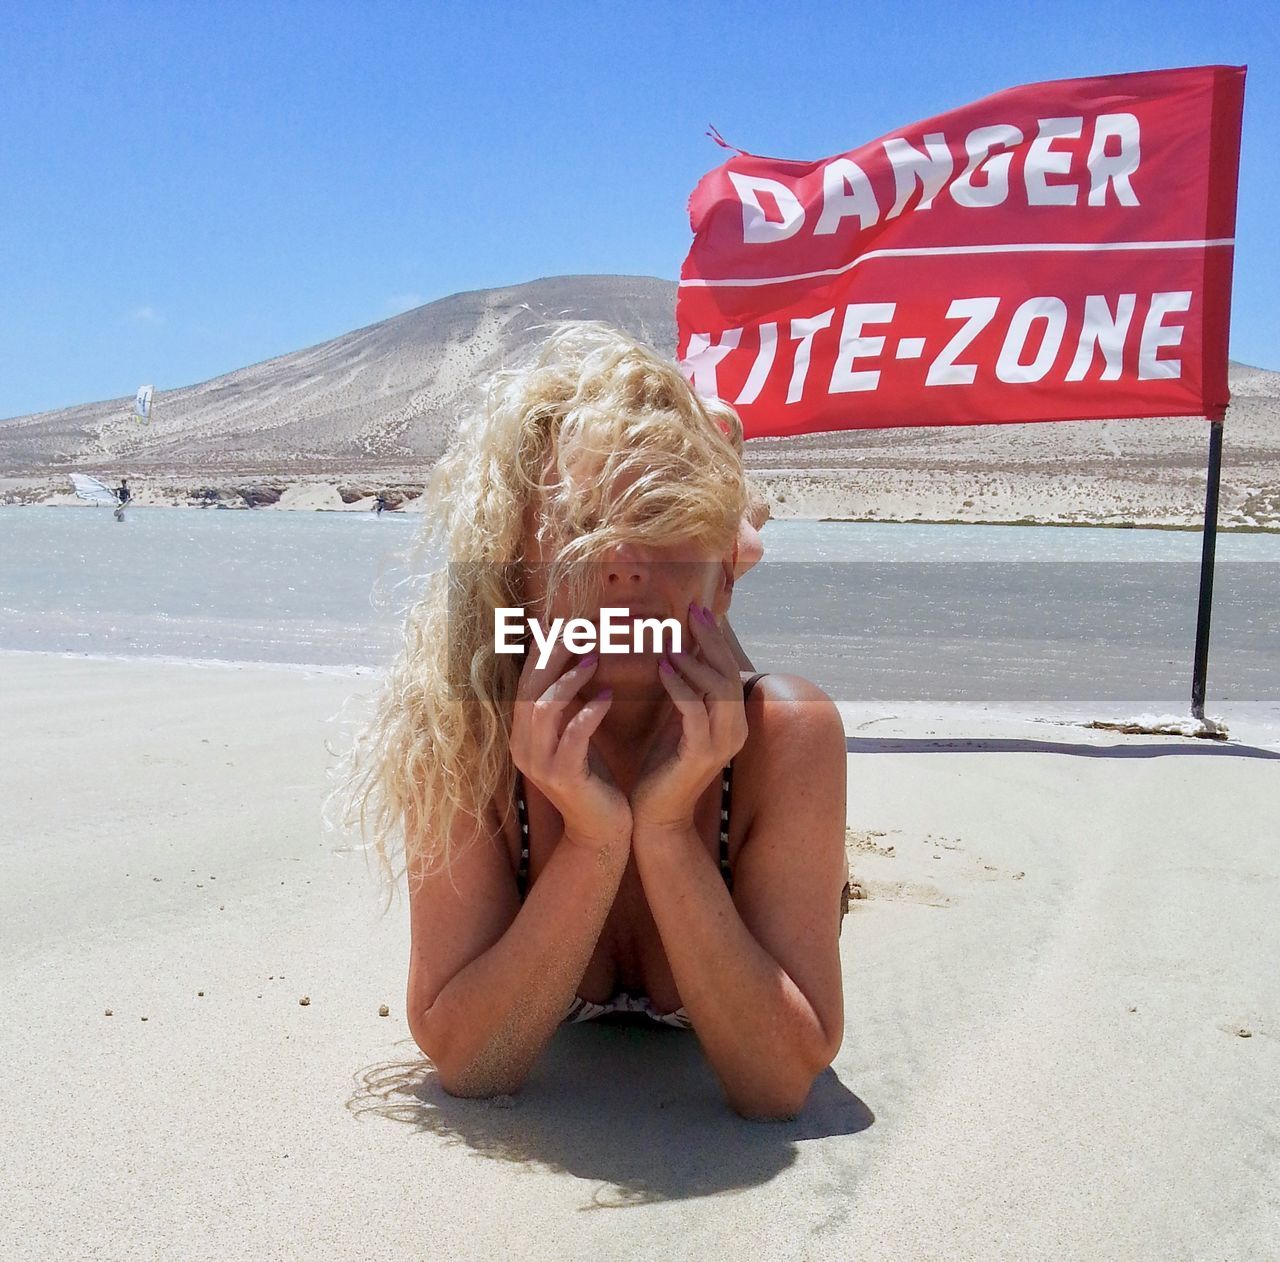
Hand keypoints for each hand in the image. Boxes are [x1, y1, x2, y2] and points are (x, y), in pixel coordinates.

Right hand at [509, 637, 631, 853]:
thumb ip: (566, 700)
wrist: (601, 831)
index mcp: (522, 734)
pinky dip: (589, 712)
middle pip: (529, 688)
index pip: (525, 681)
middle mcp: (522, 747)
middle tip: (579, 629)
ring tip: (595, 657)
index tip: (564, 622)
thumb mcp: (574, 733)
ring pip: (543, 708)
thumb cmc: (592, 777)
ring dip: (569, 678)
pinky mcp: (564, 777)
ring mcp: (539, 764)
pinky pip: (572, 736)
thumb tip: (570, 656)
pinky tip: (608, 696)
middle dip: (552, 654)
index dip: (541, 650)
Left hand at [630, 601, 749, 835]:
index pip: (728, 670)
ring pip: (717, 690)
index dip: (715, 639)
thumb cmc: (662, 767)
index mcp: (732, 721)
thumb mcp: (677, 721)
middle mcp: (734, 730)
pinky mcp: (700, 754)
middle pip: (727, 673)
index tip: (698, 610)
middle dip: (710, 640)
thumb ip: (685, 691)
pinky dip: (680, 686)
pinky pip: (695, 711)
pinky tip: (662, 668)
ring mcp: (720, 744)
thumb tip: (678, 650)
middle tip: (692, 612)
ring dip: (693, 661)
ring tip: (669, 642)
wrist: (656, 815)